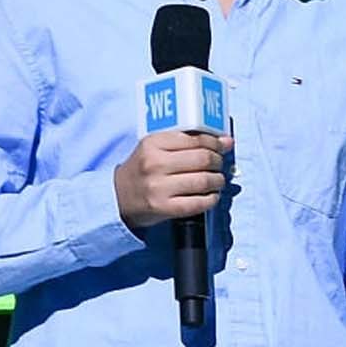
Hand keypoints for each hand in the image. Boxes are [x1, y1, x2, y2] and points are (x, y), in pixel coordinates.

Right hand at [115, 127, 234, 229]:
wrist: (118, 197)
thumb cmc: (143, 170)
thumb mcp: (157, 148)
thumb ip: (190, 141)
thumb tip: (227, 141)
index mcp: (153, 144)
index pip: (196, 139)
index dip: (215, 143)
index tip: (222, 147)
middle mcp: (155, 164)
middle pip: (203, 159)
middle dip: (218, 161)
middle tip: (219, 164)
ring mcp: (158, 187)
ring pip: (204, 181)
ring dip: (218, 181)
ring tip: (217, 181)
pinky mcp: (163, 207)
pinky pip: (198, 203)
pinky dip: (211, 199)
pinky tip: (211, 196)